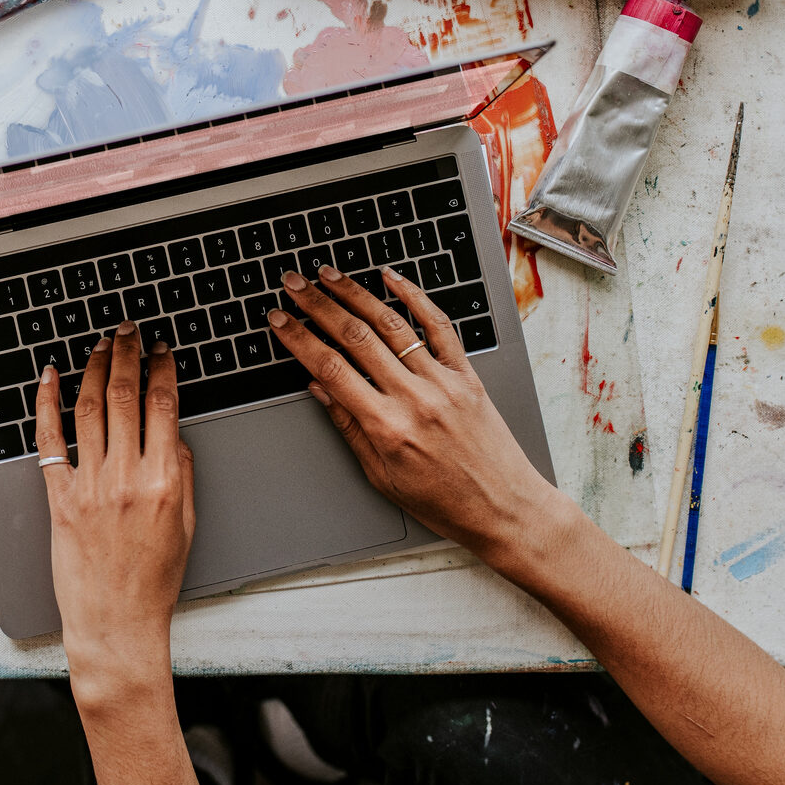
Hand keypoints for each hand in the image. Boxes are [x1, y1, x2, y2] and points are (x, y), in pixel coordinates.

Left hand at [34, 321, 196, 713]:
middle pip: (126, 397)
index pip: (164, 406)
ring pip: (91, 409)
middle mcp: (126, 478)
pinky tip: (49, 378)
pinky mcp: (59, 499)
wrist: (116, 624)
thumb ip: (180, 472)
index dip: (163, 369)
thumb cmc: (154, 581)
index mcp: (164, 482)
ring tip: (100, 345)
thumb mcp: (187, 524)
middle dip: (128, 355)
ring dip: (95, 369)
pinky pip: (50, 441)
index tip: (162, 350)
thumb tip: (169, 432)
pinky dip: (46, 404)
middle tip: (128, 331)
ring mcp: (89, 487)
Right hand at [268, 265, 562, 563]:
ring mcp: (442, 382)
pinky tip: (392, 279)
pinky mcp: (466, 374)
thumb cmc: (445, 502)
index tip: (279, 321)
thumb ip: (349, 427)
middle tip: (294, 284)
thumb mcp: (381, 476)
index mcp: (386, 427)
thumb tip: (319, 388)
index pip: (330, 369)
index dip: (299, 339)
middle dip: (317, 305)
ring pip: (391, 324)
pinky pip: (439, 326)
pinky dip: (414, 297)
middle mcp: (414, 398)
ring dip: (355, 293)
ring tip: (330, 275)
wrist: (505, 509)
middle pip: (354, 337)